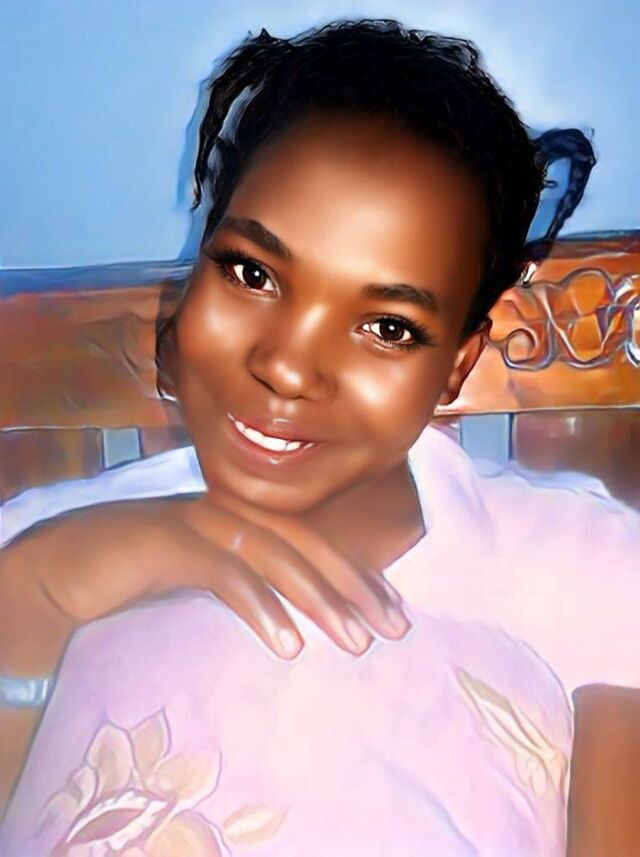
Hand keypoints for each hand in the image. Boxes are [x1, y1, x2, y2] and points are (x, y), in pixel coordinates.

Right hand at [1, 494, 410, 671]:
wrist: (65, 565)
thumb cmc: (140, 573)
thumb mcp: (206, 574)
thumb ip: (249, 579)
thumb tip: (298, 609)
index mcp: (242, 516)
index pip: (313, 542)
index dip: (357, 572)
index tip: (394, 609)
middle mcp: (228, 511)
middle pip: (306, 544)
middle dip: (354, 585)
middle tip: (395, 627)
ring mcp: (199, 522)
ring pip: (275, 556)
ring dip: (319, 599)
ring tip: (356, 641)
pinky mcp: (169, 542)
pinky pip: (225, 575)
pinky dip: (260, 607)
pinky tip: (288, 645)